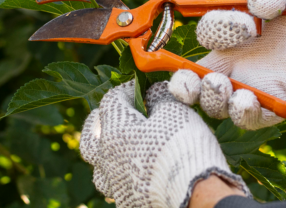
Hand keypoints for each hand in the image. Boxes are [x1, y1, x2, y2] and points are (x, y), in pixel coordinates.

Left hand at [80, 81, 250, 207]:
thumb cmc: (183, 146)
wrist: (196, 194)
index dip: (127, 90)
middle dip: (99, 122)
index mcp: (114, 131)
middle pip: (90, 137)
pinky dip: (121, 177)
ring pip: (98, 167)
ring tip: (119, 148)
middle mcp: (107, 158)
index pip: (111, 101)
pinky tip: (135, 174)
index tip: (142, 88)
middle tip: (112, 116)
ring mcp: (114, 184)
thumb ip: (159, 96)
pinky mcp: (126, 203)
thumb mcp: (175, 111)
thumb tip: (154, 91)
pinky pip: (116, 188)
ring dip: (105, 154)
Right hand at [168, 0, 285, 129]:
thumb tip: (258, 8)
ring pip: (217, 105)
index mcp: (232, 35)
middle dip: (184, 84)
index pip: (206, 36)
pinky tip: (245, 101)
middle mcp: (235, 65)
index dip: (217, 30)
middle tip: (192, 79)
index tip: (247, 25)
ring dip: (212, 99)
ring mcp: (253, 89)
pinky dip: (243, 113)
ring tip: (222, 87)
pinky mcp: (276, 107)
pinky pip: (251, 119)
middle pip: (194, 82)